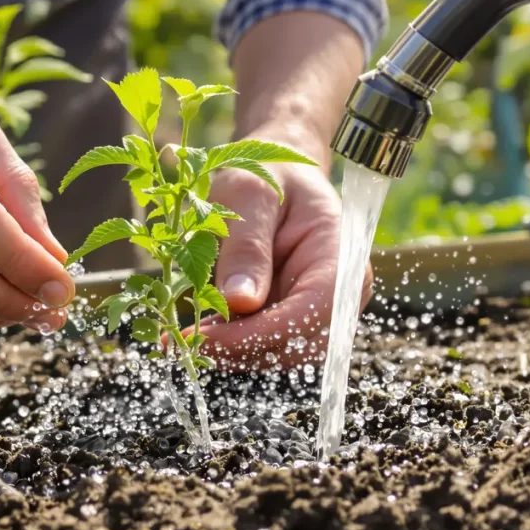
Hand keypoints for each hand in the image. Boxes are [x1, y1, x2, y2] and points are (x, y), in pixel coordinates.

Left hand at [186, 146, 373, 369]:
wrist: (276, 176)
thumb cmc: (266, 175)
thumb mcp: (249, 195)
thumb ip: (247, 246)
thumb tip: (240, 302)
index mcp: (341, 256)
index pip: (314, 310)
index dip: (264, 332)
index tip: (213, 338)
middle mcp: (338, 294)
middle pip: (299, 343)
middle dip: (243, 348)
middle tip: (188, 340)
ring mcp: (315, 311)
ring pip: (279, 353)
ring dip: (233, 352)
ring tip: (188, 335)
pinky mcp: (289, 320)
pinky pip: (264, 345)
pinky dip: (230, 345)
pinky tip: (198, 333)